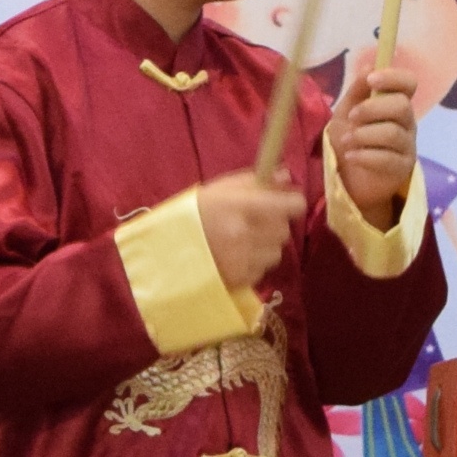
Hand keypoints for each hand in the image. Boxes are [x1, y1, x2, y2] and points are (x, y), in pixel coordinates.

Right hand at [198, 171, 302, 295]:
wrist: (164, 250)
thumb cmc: (194, 214)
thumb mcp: (220, 190)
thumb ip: (254, 182)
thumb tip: (287, 176)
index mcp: (239, 206)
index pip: (290, 206)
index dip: (292, 203)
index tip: (287, 202)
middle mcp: (244, 234)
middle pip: (284, 229)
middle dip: (275, 224)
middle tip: (256, 222)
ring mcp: (242, 260)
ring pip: (276, 251)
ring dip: (266, 246)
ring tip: (243, 241)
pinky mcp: (240, 280)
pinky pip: (263, 269)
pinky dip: (255, 263)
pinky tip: (235, 257)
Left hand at [326, 58, 421, 228]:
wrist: (348, 177)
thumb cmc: (350, 139)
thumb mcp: (347, 111)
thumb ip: (357, 91)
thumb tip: (368, 67)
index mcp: (396, 103)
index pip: (409, 83)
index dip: (393, 78)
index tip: (371, 80)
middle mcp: (407, 122)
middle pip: (402, 106)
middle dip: (372, 109)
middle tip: (352, 117)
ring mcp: (407, 146)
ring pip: (392, 133)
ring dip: (364, 135)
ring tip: (347, 142)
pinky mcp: (402, 169)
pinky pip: (387, 159)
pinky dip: (365, 156)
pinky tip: (351, 156)